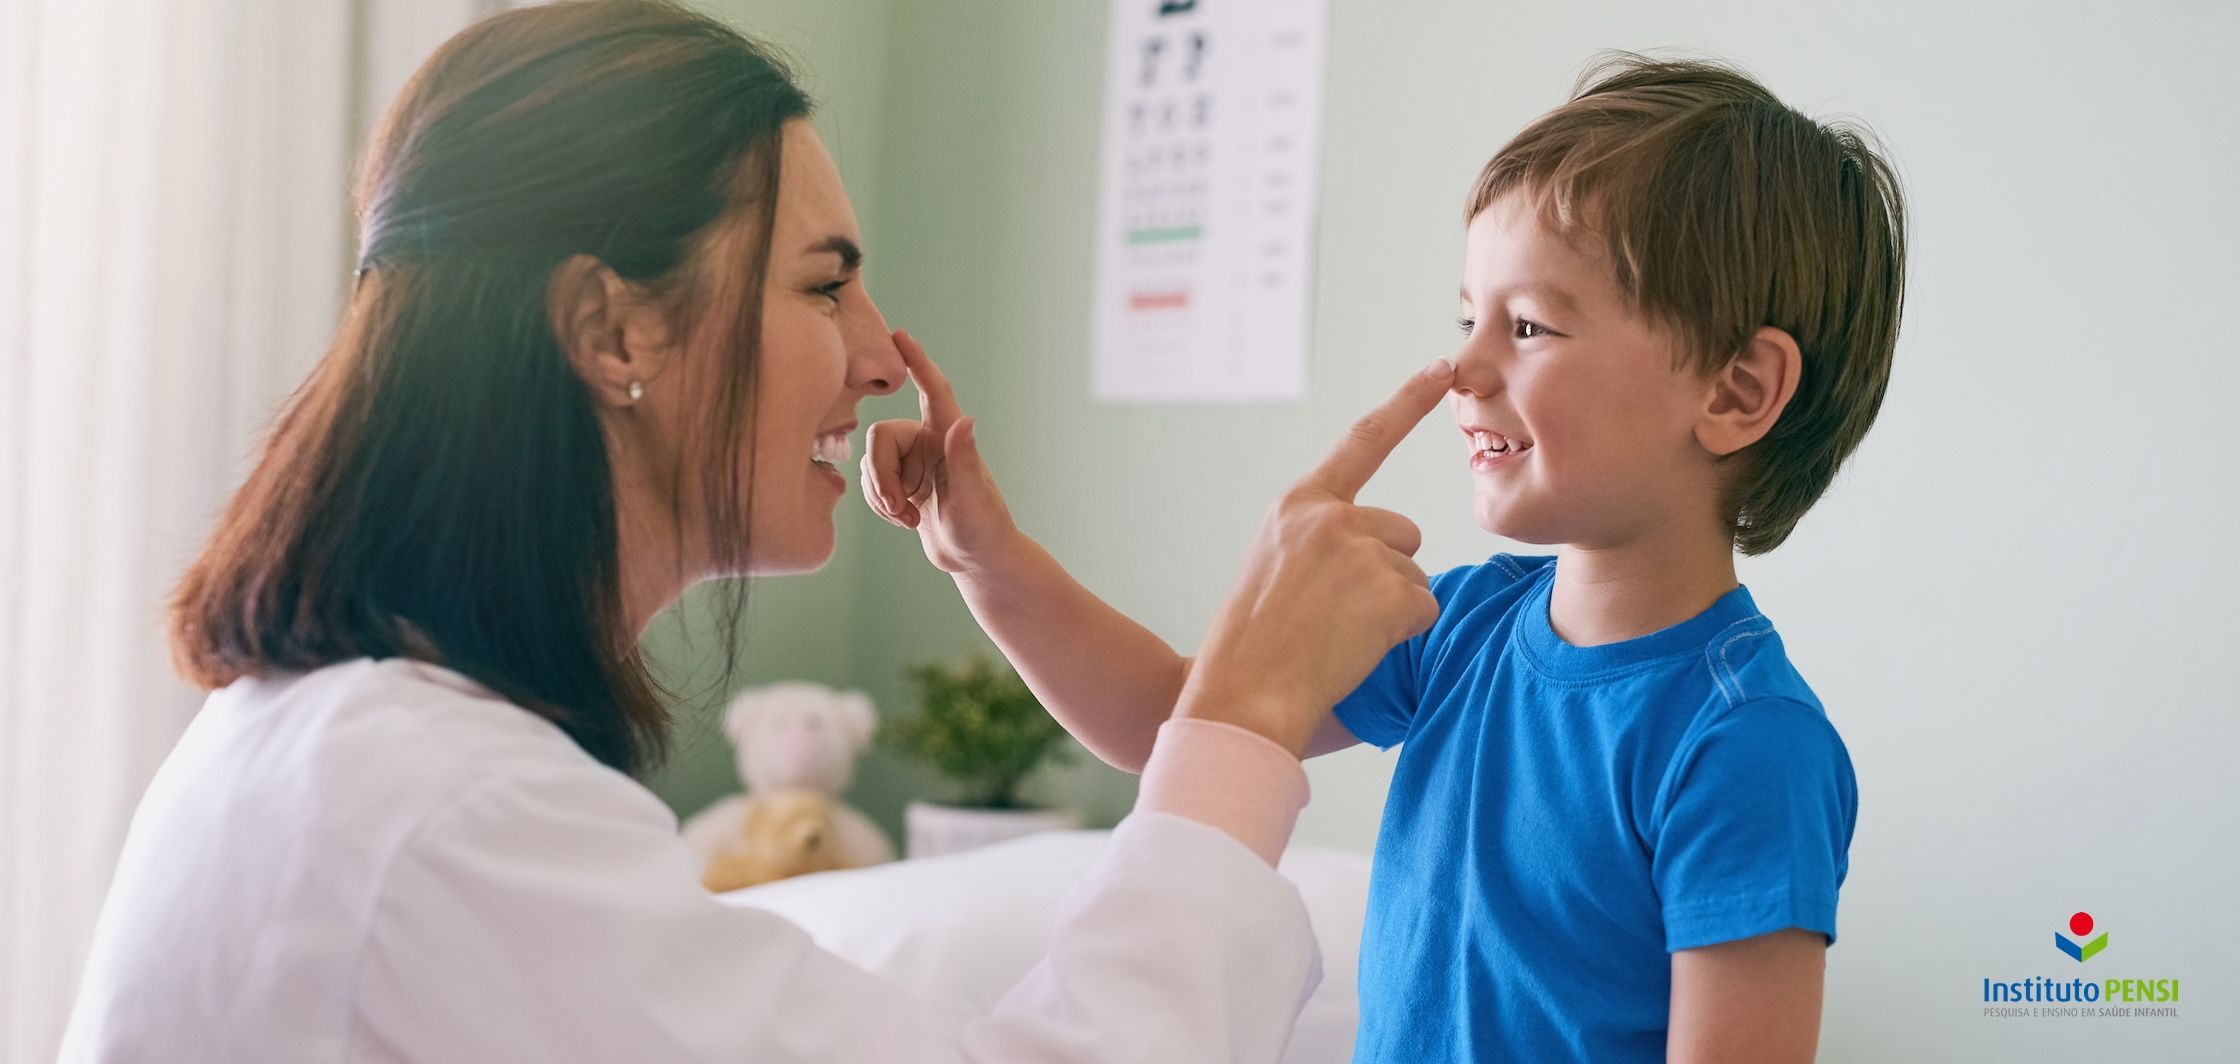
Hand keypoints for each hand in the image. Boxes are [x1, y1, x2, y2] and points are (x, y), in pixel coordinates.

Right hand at [859, 330, 1023, 574]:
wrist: (977, 560)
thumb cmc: (984, 529)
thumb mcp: (974, 497)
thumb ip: (964, 458)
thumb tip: (965, 420)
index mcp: (948, 437)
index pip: (932, 390)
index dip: (917, 362)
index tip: (899, 336)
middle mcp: (929, 443)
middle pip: (880, 437)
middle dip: (880, 476)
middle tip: (898, 509)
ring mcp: (913, 463)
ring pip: (870, 463)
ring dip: (881, 496)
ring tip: (908, 519)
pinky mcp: (902, 483)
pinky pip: (870, 482)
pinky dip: (880, 504)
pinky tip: (904, 520)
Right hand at [1176, 359, 1455, 754]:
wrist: (1241, 695)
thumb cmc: (1252, 648)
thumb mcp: (1273, 569)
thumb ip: (1320, 544)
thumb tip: (1382, 552)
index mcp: (1298, 504)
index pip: (1363, 440)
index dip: (1407, 402)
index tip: (1442, 367)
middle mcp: (1331, 515)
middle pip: (1402, 533)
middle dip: (1387, 573)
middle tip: (1334, 617)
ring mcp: (1361, 549)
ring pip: (1413, 576)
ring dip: (1391, 609)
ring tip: (1336, 635)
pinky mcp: (1388, 589)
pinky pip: (1424, 611)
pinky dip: (1400, 635)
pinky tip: (1353, 648)